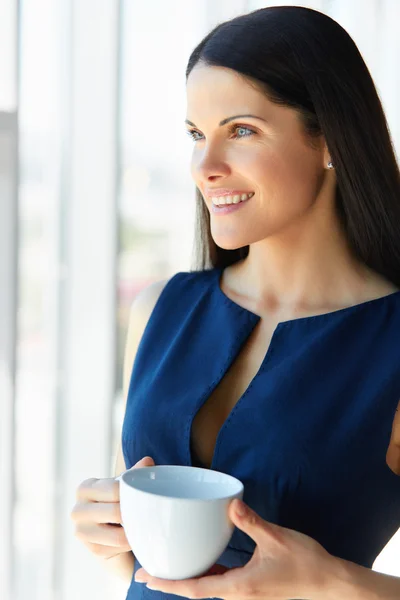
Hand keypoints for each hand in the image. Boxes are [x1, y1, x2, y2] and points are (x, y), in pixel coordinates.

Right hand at [71, 456, 154, 559]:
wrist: (106, 527)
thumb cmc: (115, 500)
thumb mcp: (121, 485)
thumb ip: (133, 473)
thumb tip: (148, 461)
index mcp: (85, 488)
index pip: (114, 489)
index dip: (133, 493)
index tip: (147, 495)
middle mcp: (78, 510)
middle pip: (116, 513)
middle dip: (135, 514)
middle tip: (151, 514)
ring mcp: (82, 532)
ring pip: (118, 536)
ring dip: (134, 532)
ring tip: (146, 526)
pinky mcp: (91, 549)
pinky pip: (117, 548)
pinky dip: (129, 544)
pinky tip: (135, 537)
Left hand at [135, 498, 337, 598]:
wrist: (330, 584)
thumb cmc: (305, 563)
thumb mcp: (276, 538)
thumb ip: (251, 521)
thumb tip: (230, 503)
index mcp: (239, 586)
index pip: (195, 588)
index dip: (168, 583)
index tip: (146, 576)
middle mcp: (238, 594)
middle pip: (196, 590)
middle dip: (171, 581)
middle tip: (146, 570)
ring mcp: (245, 593)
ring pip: (208, 587)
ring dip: (187, 578)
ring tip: (169, 566)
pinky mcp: (253, 588)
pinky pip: (222, 582)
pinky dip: (206, 574)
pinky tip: (203, 562)